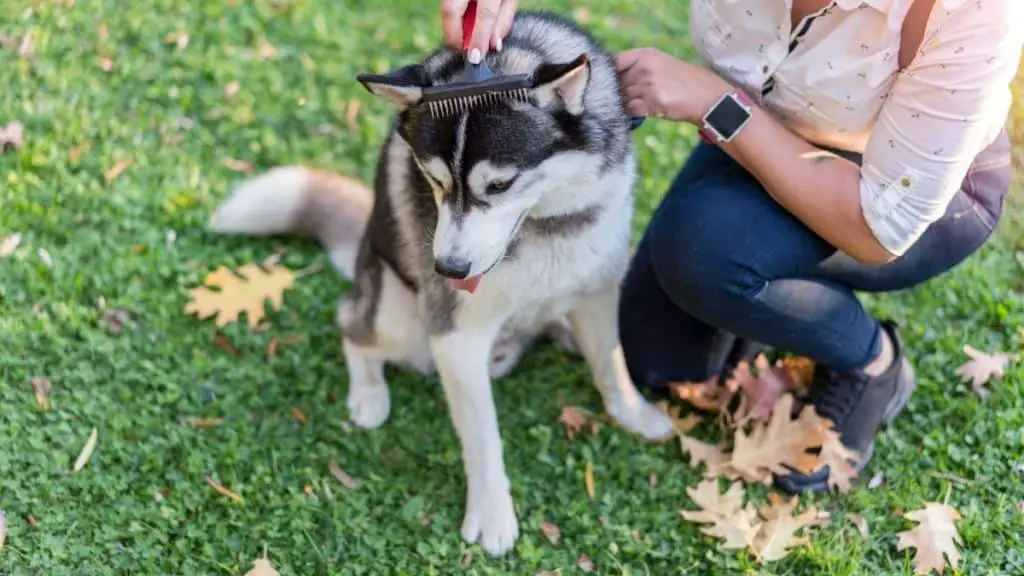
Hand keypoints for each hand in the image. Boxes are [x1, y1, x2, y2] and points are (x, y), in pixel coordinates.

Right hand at [441, 0, 517, 55]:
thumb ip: (503, 22)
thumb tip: (492, 46)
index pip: (484, 14)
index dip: (478, 38)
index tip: (475, 58)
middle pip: (451, 10)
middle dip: (454, 36)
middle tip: (463, 50)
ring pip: (445, 9)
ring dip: (453, 28)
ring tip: (466, 36)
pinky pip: (447, 6)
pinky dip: (454, 19)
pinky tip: (463, 23)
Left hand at [615, 47, 729, 123]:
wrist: (707, 97)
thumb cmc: (685, 81)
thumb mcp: (662, 64)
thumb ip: (639, 67)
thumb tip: (614, 79)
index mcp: (646, 55)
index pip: (615, 62)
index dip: (611, 74)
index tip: (613, 83)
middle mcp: (645, 68)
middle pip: (617, 82)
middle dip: (620, 92)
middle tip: (631, 98)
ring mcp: (648, 86)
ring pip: (622, 97)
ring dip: (626, 104)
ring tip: (640, 105)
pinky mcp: (651, 103)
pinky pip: (630, 110)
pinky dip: (631, 114)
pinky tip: (642, 113)